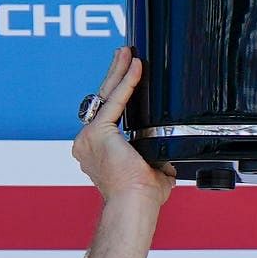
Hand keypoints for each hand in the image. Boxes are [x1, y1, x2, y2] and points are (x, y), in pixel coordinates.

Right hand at [72, 47, 175, 211]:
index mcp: (97, 151)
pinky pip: (115, 101)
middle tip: (124, 53)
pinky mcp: (97, 132)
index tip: (125, 76)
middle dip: (114, 73)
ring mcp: (88, 137)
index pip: (108, 115)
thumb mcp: (152, 172)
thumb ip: (156, 158)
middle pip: (103, 99)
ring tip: (128, 52)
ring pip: (106, 96)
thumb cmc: (142, 197)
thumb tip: (169, 155)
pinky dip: (127, 83)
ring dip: (118, 72)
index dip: (117, 94)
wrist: (134, 205)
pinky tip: (136, 68)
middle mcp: (87, 142)